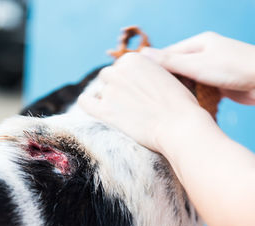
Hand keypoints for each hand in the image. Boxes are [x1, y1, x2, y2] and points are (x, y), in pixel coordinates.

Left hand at [78, 53, 208, 150]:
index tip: (138, 90)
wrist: (180, 126)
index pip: (121, 66)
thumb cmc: (180, 103)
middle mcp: (118, 71)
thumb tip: (139, 67)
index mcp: (134, 59)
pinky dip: (88, 103)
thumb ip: (148, 69)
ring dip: (108, 98)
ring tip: (124, 110)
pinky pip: (85, 103)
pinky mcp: (105, 111)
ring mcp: (110, 91)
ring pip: (100, 90)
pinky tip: (95, 107)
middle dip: (116, 86)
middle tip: (131, 101)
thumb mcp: (167, 75)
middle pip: (108, 76)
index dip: (128, 79)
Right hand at [140, 32, 254, 104]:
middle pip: (178, 68)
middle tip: (153, 95)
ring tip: (166, 102)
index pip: (169, 53)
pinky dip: (192, 97)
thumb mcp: (196, 64)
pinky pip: (199, 90)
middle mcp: (205, 54)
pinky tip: (184, 105)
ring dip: (180, 91)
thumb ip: (170, 60)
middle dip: (168, 81)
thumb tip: (142, 54)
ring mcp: (213, 69)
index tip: (142, 80)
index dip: (155, 67)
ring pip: (188, 81)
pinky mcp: (219, 84)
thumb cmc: (234, 68)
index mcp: (199, 43)